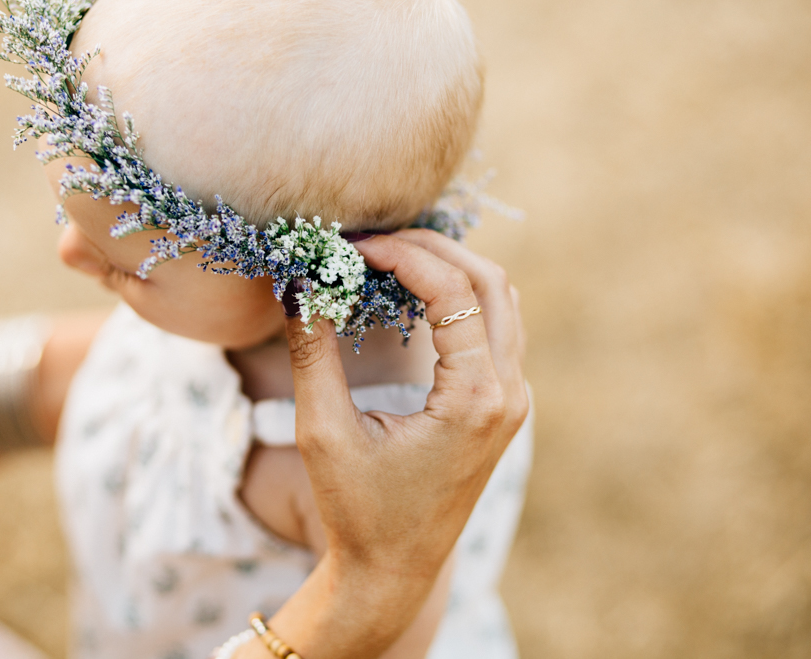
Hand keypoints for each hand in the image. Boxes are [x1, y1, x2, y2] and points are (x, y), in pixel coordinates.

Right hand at [259, 229, 527, 657]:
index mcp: (476, 398)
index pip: (453, 291)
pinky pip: (497, 329)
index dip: (403, 254)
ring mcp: (513, 401)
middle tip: (372, 240)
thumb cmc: (357, 510)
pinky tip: (413, 295)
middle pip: (490, 282)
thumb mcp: (324, 431)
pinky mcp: (502, 406)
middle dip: (431, 249)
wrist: (393, 571)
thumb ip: (312, 351)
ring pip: (501, 300)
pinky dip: (460, 298)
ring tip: (389, 258)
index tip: (354, 244)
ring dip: (450, 269)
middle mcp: (509, 393)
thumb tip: (297, 281)